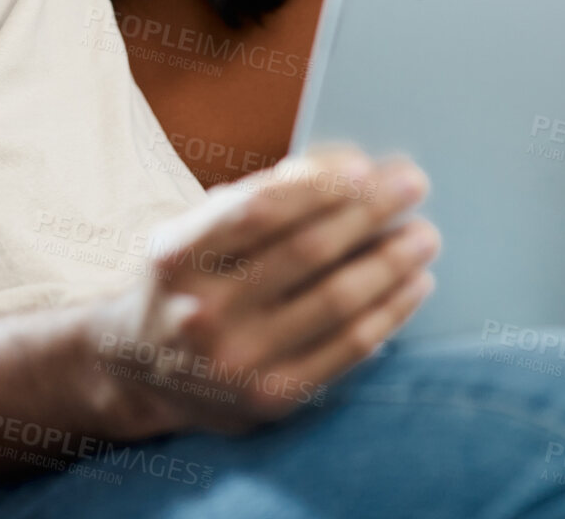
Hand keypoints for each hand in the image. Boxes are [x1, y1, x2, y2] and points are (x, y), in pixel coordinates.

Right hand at [93, 148, 437, 436]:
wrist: (140, 369)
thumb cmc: (187, 281)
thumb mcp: (193, 232)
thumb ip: (253, 201)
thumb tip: (339, 169)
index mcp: (179, 256)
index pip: (261, 208)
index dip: (319, 185)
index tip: (366, 166)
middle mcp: (204, 311)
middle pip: (307, 251)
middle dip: (370, 212)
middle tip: (414, 184)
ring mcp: (238, 361)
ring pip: (336, 301)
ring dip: (391, 262)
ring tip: (424, 235)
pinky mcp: (272, 398)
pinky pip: (347, 349)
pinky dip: (389, 312)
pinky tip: (413, 285)